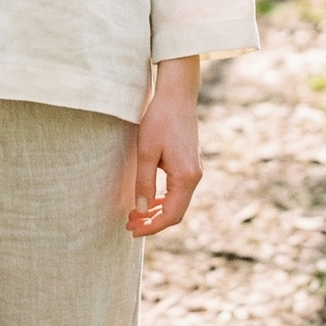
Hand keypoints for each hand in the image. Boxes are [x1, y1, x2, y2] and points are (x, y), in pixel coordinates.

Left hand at [127, 56, 201, 237]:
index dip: (151, 227)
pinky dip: (164, 199)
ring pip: (178, 202)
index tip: (132, 230)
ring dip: (158, 211)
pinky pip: (178, 190)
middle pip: (176, 212)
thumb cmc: (160, 119)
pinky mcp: (190, 163)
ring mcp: (195, 170)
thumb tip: (140, 210)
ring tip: (136, 214)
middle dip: (153, 222)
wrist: (177, 94)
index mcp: (187, 177)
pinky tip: (149, 198)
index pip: (171, 215)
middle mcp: (195, 177)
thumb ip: (144, 183)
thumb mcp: (147, 152)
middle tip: (130, 224)